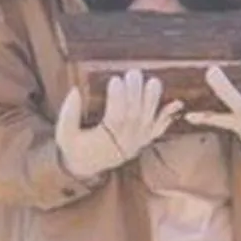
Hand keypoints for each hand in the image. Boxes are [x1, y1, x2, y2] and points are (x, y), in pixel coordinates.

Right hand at [54, 70, 179, 179]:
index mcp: (105, 140)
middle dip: (136, 93)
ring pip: (149, 120)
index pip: (115, 118)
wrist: (86, 168)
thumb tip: (74, 91)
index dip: (117, 99)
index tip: (116, 79)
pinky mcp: (144, 140)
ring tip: (154, 81)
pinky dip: (168, 116)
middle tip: (134, 72)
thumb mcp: (64, 134)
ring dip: (153, 100)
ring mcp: (137, 141)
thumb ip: (68, 114)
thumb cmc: (74, 147)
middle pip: (135, 115)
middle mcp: (125, 141)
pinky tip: (176, 103)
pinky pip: (158, 129)